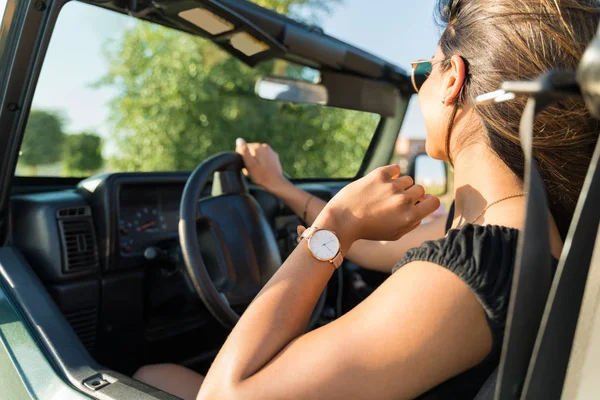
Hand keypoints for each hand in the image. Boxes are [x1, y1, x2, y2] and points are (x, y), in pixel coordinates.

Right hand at [235, 138, 287, 192]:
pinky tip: (262, 171)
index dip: (241, 157)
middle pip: (251, 151)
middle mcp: (265, 146)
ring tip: (256, 171)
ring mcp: (271, 152)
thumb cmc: (261, 175)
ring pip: (257, 155)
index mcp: (258, 147)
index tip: (244, 166)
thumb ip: (244, 151)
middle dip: (248, 159)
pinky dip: (261, 163)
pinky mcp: (275, 158)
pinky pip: (264, 158)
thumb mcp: (249, 164)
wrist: (276, 183)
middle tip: (249, 170)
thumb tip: (239, 139)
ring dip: (255, 161)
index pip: (243, 148)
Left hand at [313, 164, 440, 251]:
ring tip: (384, 194)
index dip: (428, 202)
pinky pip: (395, 168)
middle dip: (411, 195)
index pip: (435, 201)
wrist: (342, 221)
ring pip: (407, 179)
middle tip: (395, 202)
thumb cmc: (368, 230)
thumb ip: (413, 222)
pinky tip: (382, 182)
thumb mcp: (394, 234)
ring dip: (399, 185)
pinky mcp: (379, 175)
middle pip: (420, 189)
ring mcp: (392, 186)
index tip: (419, 204)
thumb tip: (425, 207)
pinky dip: (391, 173)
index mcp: (410, 217)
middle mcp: (403, 200)